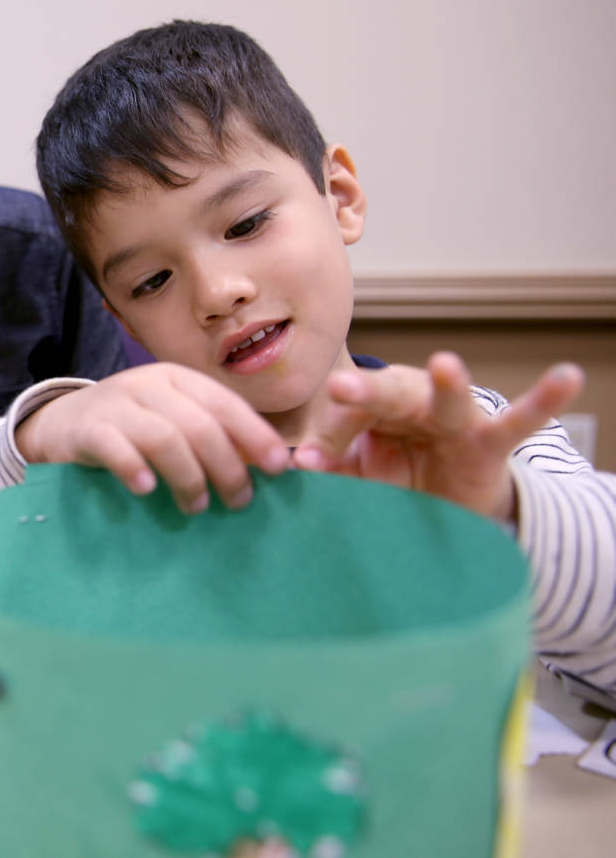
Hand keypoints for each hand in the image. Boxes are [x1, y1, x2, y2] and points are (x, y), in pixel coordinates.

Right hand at [14, 362, 290, 513]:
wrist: (62, 422)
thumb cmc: (131, 426)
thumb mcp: (172, 418)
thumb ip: (213, 434)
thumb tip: (270, 464)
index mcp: (177, 378)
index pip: (224, 403)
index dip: (254, 435)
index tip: (278, 468)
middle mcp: (148, 384)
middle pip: (198, 424)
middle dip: (226, 466)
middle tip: (239, 501)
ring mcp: (117, 404)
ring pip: (163, 437)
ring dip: (188, 476)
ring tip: (197, 505)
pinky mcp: (88, 429)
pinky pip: (114, 447)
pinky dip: (134, 468)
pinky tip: (147, 490)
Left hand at [292, 352, 583, 522]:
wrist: (448, 500)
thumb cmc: (397, 477)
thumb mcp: (361, 474)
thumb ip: (335, 465)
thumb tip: (297, 466)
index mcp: (374, 408)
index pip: (347, 417)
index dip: (329, 438)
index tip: (307, 463)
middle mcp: (412, 403)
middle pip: (387, 394)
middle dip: (365, 391)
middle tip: (340, 387)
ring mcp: (454, 419)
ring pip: (448, 399)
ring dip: (447, 383)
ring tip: (446, 364)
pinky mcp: (490, 442)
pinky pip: (520, 420)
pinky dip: (545, 399)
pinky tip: (567, 377)